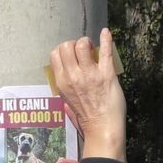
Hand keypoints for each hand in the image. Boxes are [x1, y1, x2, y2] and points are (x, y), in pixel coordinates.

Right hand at [49, 28, 125, 161]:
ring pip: (82, 44)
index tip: (72, 55)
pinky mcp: (106, 74)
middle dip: (74, 44)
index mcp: (61, 83)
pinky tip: (106, 33)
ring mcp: (89, 74)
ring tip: (93, 49)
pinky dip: (106, 39)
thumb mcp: (67, 105)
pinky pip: (105, 50)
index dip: (63, 50)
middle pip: (66, 46)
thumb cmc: (86, 119)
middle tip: (83, 51)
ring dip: (87, 43)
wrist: (103, 129)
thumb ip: (65, 93)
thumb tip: (63, 86)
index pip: (55, 55)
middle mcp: (73, 76)